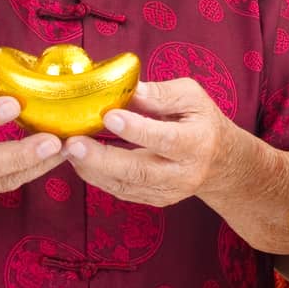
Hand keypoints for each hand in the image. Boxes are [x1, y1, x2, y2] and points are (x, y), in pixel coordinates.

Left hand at [62, 78, 235, 206]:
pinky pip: (121, 191)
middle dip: (103, 158)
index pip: (165, 138)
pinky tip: (79, 161)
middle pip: (140, 170)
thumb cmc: (201, 121)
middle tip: (73, 144)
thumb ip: (161, 94)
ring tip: (68, 150)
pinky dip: (97, 177)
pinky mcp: (154, 199)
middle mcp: (182, 173)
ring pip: (125, 185)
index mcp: (195, 142)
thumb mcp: (192, 97)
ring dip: (92, 169)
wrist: (219, 162)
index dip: (136, 129)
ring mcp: (168, 191)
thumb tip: (129, 88)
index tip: (109, 116)